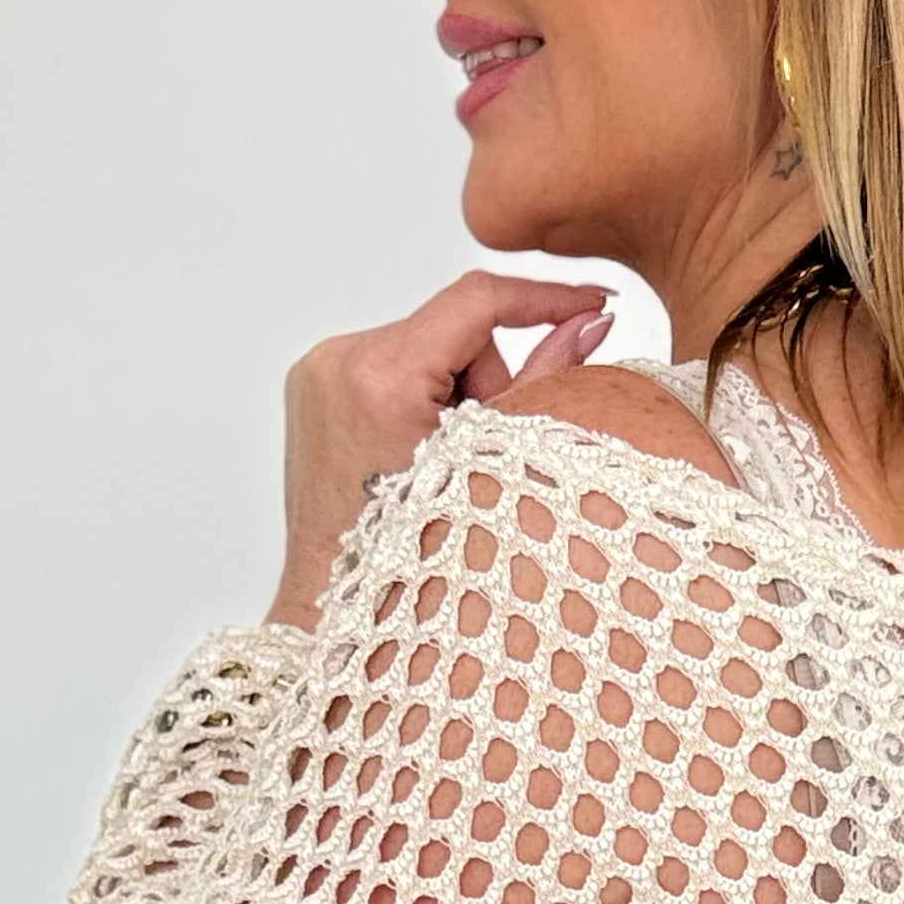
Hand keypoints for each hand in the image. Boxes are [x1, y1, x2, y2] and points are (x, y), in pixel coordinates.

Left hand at [264, 270, 614, 628]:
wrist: (336, 606)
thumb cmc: (413, 564)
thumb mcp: (493, 462)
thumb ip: (546, 380)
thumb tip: (591, 322)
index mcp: (381, 378)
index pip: (478, 301)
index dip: (544, 298)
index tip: (590, 301)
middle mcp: (340, 361)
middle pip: (455, 335)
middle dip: (486, 385)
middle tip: (480, 456)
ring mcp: (319, 371)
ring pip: (425, 352)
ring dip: (451, 398)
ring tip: (441, 469)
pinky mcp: (312, 384)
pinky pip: (390, 369)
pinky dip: (416, 402)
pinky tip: (412, 457)